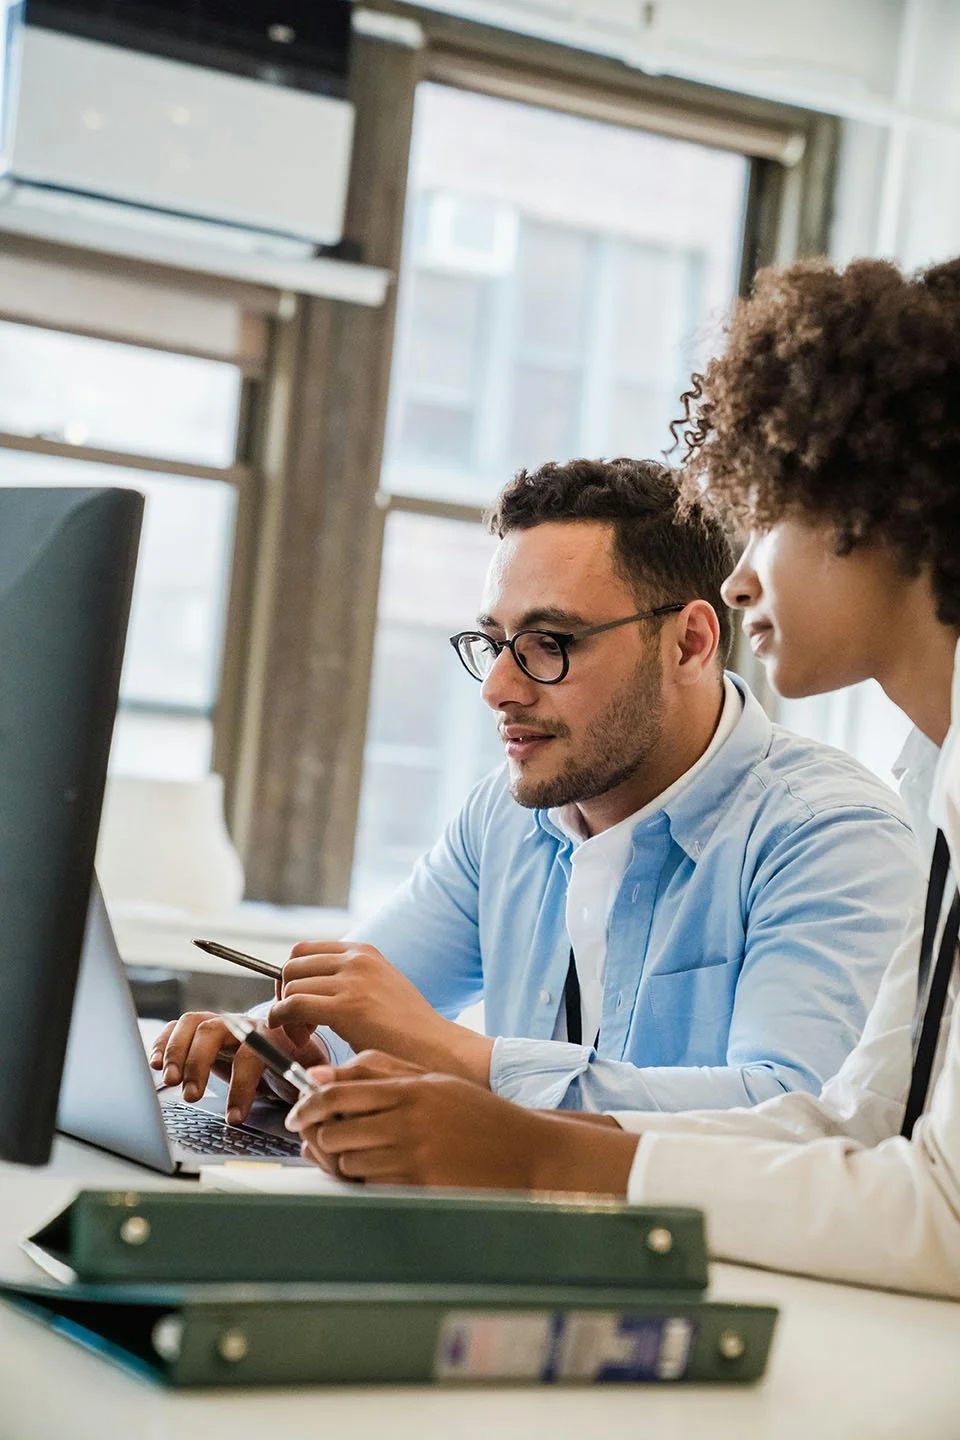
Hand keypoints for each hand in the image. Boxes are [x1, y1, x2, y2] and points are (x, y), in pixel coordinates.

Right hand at [149, 1011, 328, 1125]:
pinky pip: (180, 1027)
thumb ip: (308, 1085)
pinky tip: (154, 1063)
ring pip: (195, 1024)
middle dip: (199, 1063)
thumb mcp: (307, 1076)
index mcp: (275, 1036)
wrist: (293, 1045)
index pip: (253, 1053)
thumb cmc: (298, 1066)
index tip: (233, 1118)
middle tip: (192, 1095)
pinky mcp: (205, 1030)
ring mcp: (224, 1024)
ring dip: (177, 1052)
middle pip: (216, 1031)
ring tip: (168, 1082)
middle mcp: (246, 1025)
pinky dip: (164, 1042)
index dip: (241, 1085)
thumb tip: (312, 1101)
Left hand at [267, 942, 493, 1084]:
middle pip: (292, 965)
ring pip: (290, 986)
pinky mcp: (347, 1006)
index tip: (298, 1005)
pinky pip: (292, 1006)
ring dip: (286, 1014)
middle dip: (285, 994)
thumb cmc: (408, 1031)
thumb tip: (312, 987)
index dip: (293, 978)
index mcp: (364, 952)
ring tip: (304, 1038)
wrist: (436, 1049)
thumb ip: (350, 981)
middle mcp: (357, 959)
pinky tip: (296, 1040)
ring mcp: (352, 980)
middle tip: (297, 1024)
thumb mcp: (380, 989)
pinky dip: (282, 1022)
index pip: (304, 950)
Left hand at [285, 1050, 639, 1193]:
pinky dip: (361, 1182)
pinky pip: (370, 1186)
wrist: (526, 1151)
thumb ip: (379, 1071)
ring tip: (346, 1156)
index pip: (339, 1091)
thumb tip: (322, 1076)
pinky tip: (372, 1173)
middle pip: (335, 1129)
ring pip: (347, 1162)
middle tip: (317, 1139)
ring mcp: (414, 1154)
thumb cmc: (477, 1115)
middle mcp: (409, 1119)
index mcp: (410, 1087)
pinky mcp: (420, 1185)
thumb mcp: (433, 1081)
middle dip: (317, 1137)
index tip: (299, 1114)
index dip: (309, 1105)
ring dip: (338, 1162)